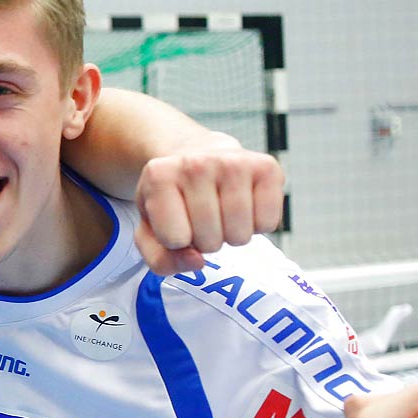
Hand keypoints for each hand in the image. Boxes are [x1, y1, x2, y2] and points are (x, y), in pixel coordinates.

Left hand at [133, 142, 283, 274]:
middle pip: (210, 241)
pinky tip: (244, 206)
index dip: (176, 243)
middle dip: (205, 241)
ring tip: (221, 213)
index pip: (175, 241)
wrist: (197, 155)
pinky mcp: (266, 167)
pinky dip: (257, 225)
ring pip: (240, 235)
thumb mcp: (150, 231)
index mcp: (159, 176)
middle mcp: (196, 163)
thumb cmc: (173, 199)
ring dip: (231, 235)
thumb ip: (161, 260)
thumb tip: (197, 262)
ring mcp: (234, 162)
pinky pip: (268, 223)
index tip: (175, 222)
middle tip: (200, 218)